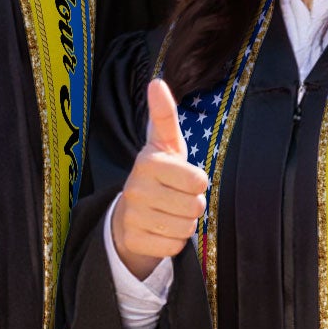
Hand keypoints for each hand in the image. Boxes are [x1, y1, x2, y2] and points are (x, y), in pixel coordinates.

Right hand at [110, 78, 207, 279]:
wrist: (129, 213)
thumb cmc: (159, 174)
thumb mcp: (165, 144)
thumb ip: (164, 115)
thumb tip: (157, 82)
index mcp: (148, 161)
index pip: (198, 180)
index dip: (198, 182)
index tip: (185, 178)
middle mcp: (136, 188)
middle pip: (195, 207)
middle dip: (193, 205)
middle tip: (177, 198)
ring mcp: (132, 215)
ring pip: (186, 228)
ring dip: (184, 223)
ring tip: (169, 213)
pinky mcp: (133, 240)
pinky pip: (173, 246)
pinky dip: (173, 242)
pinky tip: (160, 230)